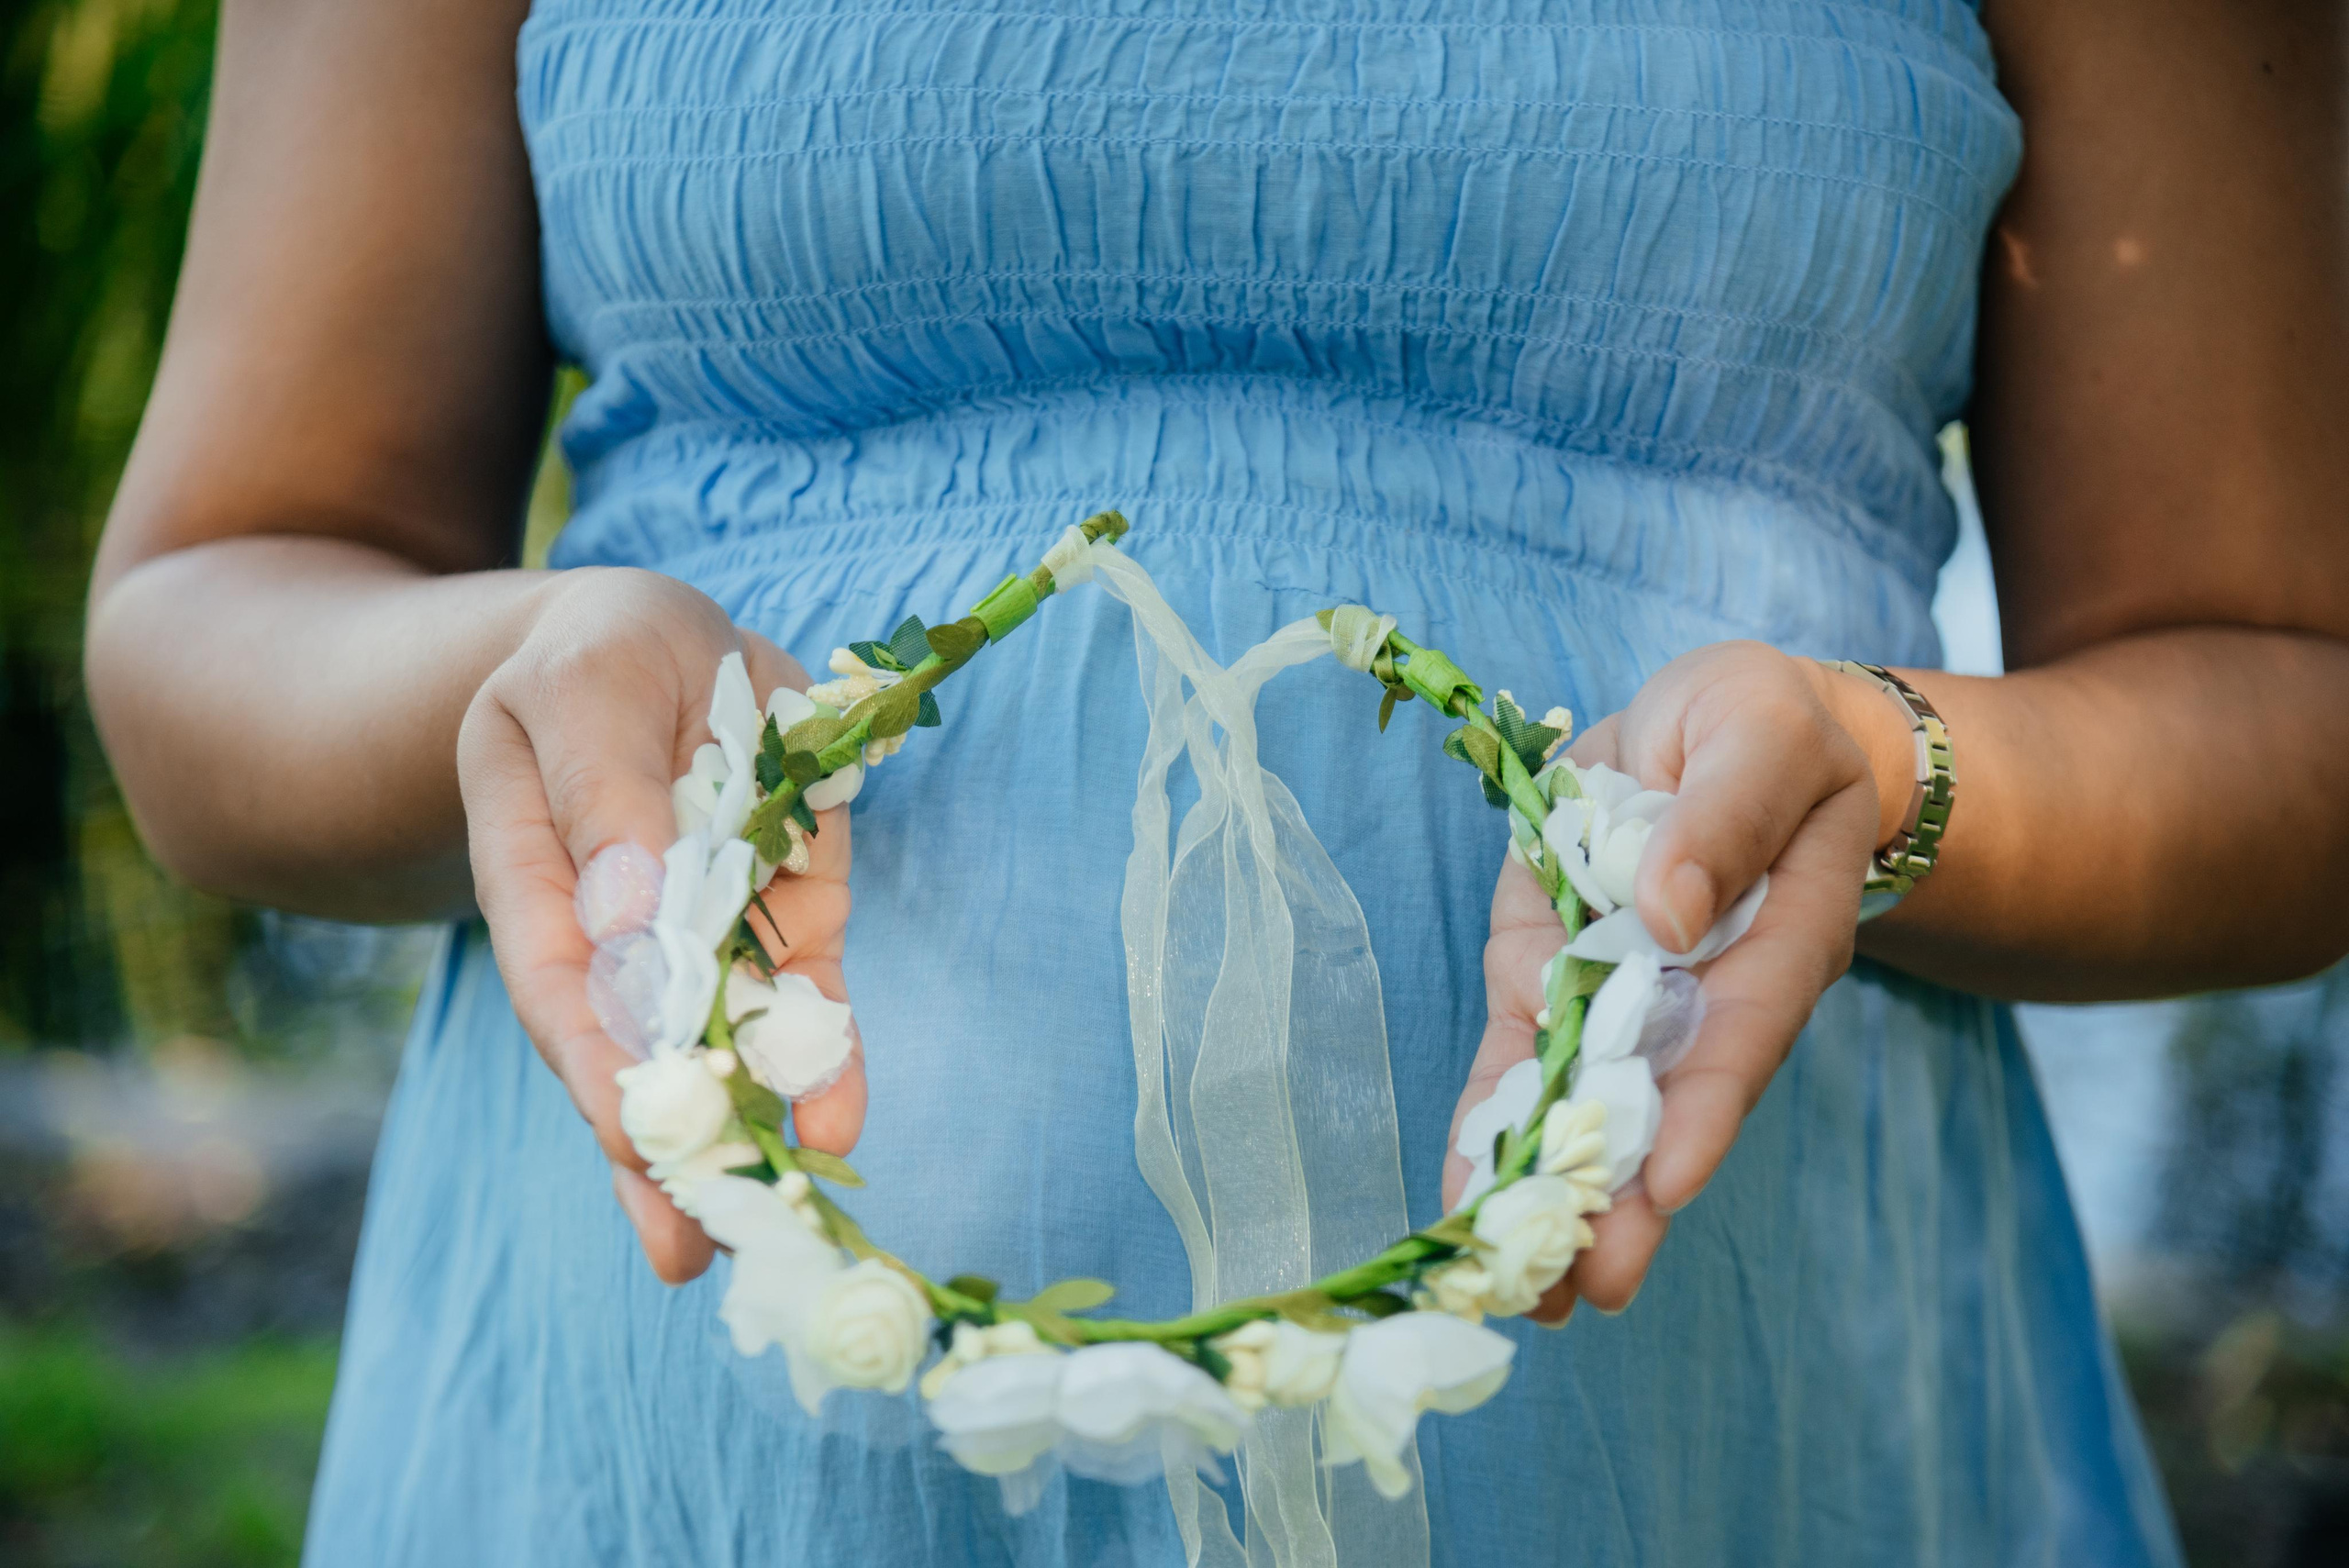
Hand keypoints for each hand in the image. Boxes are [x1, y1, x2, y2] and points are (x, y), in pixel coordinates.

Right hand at [457, 567, 860, 1284]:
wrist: (660, 646)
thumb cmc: (594, 661)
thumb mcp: (586, 692)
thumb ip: (605, 796)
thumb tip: (629, 917)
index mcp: (538, 880)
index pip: (562, 991)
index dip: (597, 1064)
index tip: (632, 1134)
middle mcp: (620, 932)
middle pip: (636, 1053)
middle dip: (663, 1148)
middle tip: (687, 1249)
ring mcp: (710, 930)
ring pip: (728, 1048)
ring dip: (750, 1128)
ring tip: (775, 1214)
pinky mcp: (788, 915)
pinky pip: (806, 998)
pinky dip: (827, 1057)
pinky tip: (840, 1120)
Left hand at [1442, 642, 1910, 1321]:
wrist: (1714, 726)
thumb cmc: (1762, 725)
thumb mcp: (1760, 732)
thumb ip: (1725, 812)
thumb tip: (1668, 909)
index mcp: (1780, 936)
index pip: (1743, 1033)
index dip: (1703, 1110)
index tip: (1668, 1185)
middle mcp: (1703, 988)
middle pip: (1664, 1103)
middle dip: (1622, 1199)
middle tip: (1582, 1290)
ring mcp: (1622, 986)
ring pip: (1584, 1100)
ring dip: (1547, 1189)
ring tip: (1512, 1289)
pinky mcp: (1551, 967)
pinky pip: (1522, 1055)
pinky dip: (1493, 1121)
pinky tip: (1465, 1197)